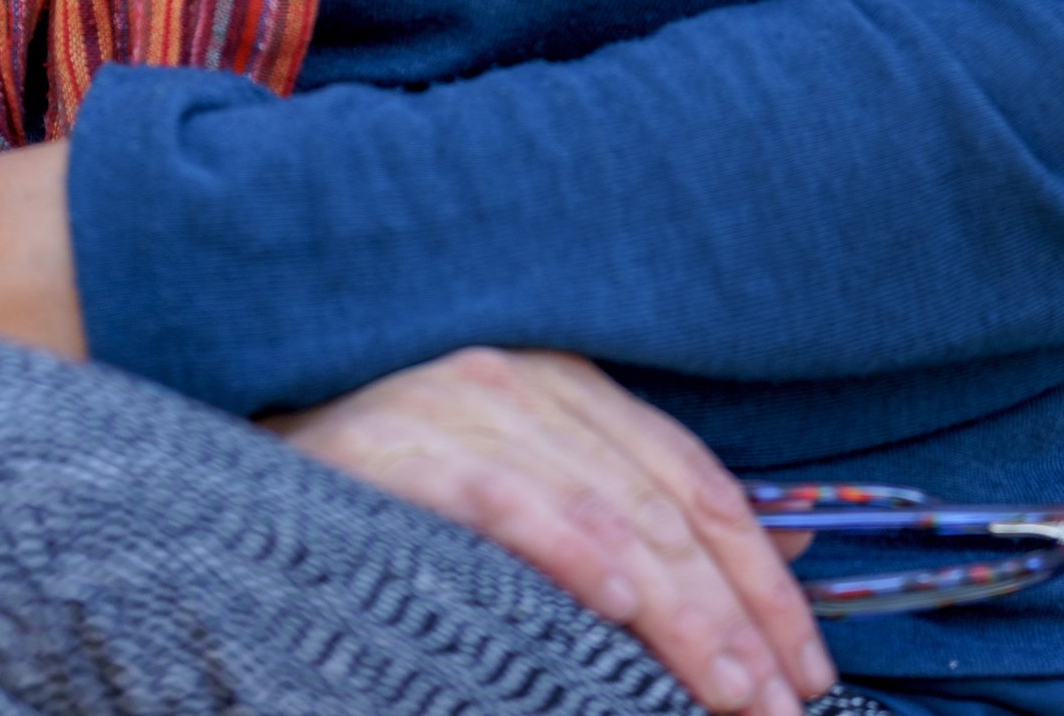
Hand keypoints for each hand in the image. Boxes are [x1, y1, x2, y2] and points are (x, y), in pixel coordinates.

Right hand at [270, 345, 831, 715]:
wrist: (255, 440)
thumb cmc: (397, 475)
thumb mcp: (526, 471)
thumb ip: (627, 504)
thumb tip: (767, 563)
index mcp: (573, 386)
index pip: (696, 481)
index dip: (763, 576)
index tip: (808, 667)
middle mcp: (533, 381)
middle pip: (665, 506)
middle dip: (735, 617)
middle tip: (779, 707)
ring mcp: (469, 403)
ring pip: (607, 510)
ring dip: (680, 611)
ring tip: (730, 691)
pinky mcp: (406, 442)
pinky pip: (505, 497)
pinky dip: (568, 545)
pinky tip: (615, 599)